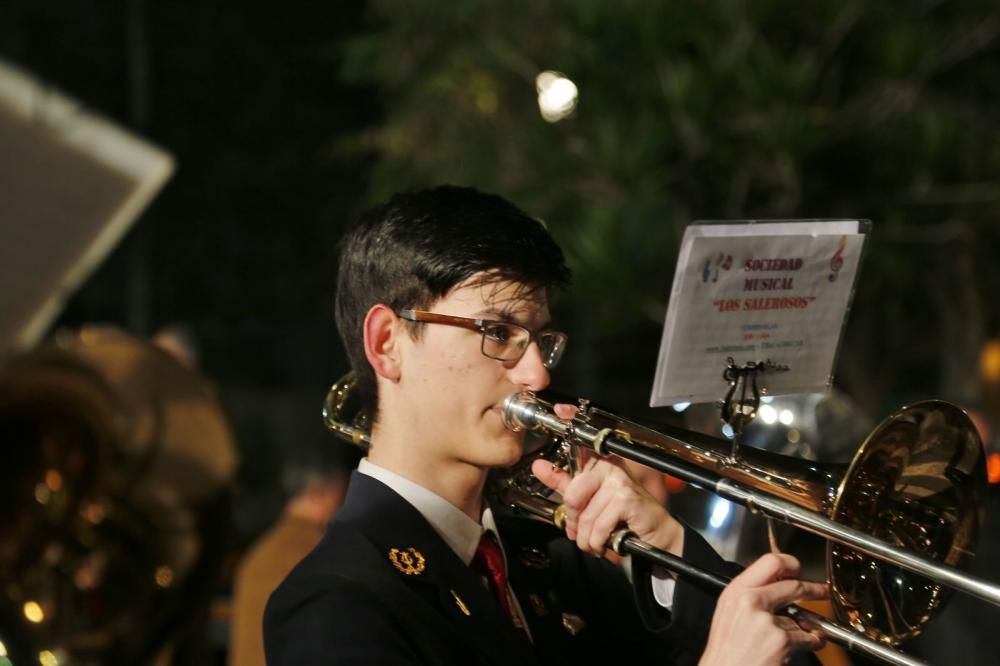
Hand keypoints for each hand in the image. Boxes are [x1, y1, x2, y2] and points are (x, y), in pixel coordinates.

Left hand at [531, 404, 684, 558]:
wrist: (655, 534)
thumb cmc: (623, 517)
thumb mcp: (589, 499)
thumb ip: (564, 483)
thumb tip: (539, 466)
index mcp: (600, 463)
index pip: (582, 441)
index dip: (571, 421)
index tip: (561, 410)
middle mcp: (610, 467)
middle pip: (572, 494)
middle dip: (575, 522)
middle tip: (581, 532)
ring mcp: (619, 481)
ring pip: (585, 516)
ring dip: (587, 538)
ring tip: (596, 541)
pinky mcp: (626, 498)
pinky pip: (598, 526)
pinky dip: (598, 542)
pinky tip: (608, 542)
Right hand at [699, 553, 827, 665]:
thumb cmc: (725, 652)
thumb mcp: (729, 613)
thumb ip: (750, 595)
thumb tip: (777, 586)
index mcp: (736, 591)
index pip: (770, 561)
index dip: (790, 565)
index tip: (797, 571)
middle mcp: (749, 601)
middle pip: (793, 583)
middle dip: (813, 588)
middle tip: (822, 591)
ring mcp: (766, 620)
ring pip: (801, 616)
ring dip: (806, 627)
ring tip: (800, 637)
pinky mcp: (781, 640)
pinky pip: (809, 637)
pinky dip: (813, 642)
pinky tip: (805, 645)